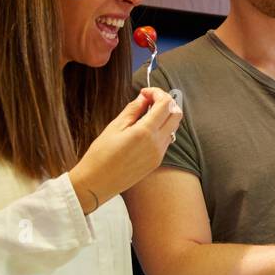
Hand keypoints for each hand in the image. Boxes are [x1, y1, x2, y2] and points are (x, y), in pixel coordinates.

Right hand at [73, 88, 181, 212]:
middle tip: (149, 100)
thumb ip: (133, 110)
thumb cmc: (100, 155)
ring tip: (145, 114)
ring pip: (173, 127)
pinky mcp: (157, 162)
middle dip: (166, 102)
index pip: (165, 104)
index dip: (158, 92)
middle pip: (176, 114)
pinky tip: (144, 129)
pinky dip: (161, 129)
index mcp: (146, 132)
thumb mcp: (114, 127)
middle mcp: (158, 143)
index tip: (145, 92)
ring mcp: (160, 154)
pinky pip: (167, 140)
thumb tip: (144, 97)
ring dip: (165, 116)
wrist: (97, 183)